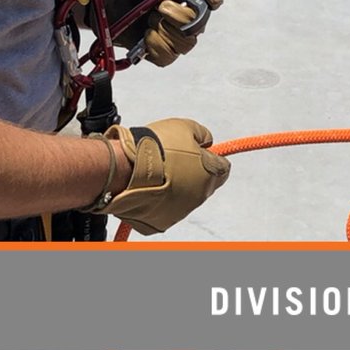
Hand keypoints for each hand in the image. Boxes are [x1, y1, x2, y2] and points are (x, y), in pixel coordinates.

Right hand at [95, 119, 230, 234]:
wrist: (125, 167)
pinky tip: (149, 184)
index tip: (201, 151)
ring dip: (177, 186)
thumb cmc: (156, 146)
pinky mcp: (161, 222)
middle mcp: (200, 196)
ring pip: (185, 197)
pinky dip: (160, 198)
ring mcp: (181, 211)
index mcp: (210, 173)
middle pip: (205, 184)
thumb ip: (202, 134)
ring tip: (157, 170)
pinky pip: (165, 209)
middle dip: (195, 172)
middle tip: (176, 159)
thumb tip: (206, 141)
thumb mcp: (185, 127)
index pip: (223, 167)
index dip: (212, 157)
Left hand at [96, 0, 223, 66]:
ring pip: (184, 43)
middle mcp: (189, 17)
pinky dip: (153, 44)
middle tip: (158, 6)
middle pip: (198, 25)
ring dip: (162, 30)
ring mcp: (178, 38)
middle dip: (176, 15)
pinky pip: (167, 56)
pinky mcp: (164, 54)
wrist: (113, 2)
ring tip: (149, 19)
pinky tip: (145, 34)